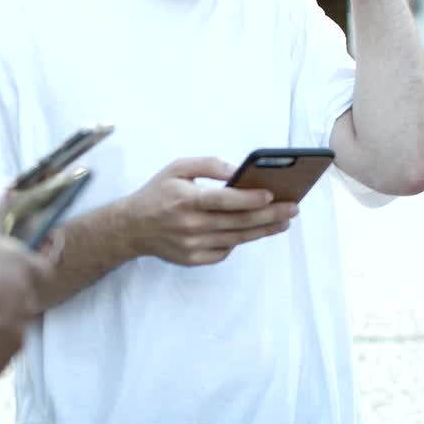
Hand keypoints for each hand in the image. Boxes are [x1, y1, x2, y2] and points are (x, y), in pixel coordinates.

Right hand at [120, 157, 297, 266]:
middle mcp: (191, 225)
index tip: (273, 194)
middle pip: (238, 222)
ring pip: (237, 238)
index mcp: (186, 199)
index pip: (225, 200)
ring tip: (283, 222)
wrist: (132, 227)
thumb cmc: (158, 193)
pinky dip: (239, 240)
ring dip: (264, 230)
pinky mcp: (193, 259)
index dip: (250, 199)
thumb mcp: (177, 168)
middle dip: (270, 215)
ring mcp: (193, 246)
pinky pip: (225, 251)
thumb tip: (238, 170)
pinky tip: (251, 231)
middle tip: (292, 209)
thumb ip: (208, 165)